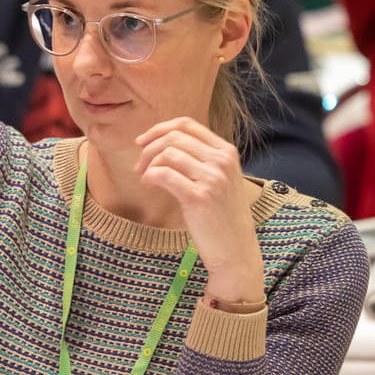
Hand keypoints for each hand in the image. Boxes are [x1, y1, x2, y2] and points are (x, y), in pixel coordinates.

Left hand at [136, 118, 264, 303]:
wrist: (236, 250)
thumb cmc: (222, 216)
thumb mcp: (220, 179)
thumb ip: (201, 158)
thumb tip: (163, 142)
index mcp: (227, 151)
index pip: (187, 125)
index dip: (160, 129)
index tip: (142, 141)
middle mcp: (222, 161)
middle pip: (174, 137)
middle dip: (149, 147)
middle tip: (139, 165)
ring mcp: (212, 178)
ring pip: (167, 154)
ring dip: (148, 163)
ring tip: (145, 177)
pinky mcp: (199, 197)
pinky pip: (164, 174)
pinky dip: (150, 176)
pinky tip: (148, 184)